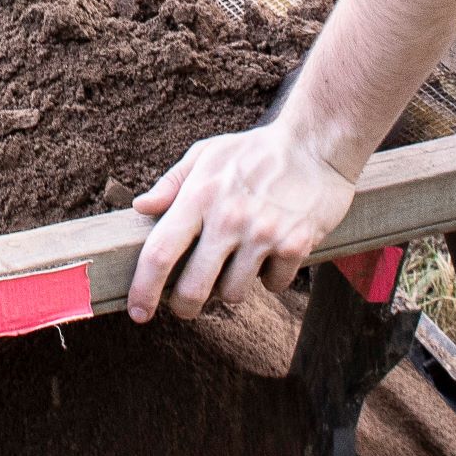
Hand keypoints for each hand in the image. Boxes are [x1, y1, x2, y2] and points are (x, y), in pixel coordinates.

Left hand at [126, 114, 355, 321]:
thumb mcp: (208, 154)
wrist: (317, 144)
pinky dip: (271, 277)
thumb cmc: (256, 151)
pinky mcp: (295, 244)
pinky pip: (274, 284)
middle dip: (185, 306)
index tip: (138, 311)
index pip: (160, 252)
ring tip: (239, 263)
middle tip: (186, 305)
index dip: (143, 289)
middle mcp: (228, 218)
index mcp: (200, 196)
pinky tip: (273, 253)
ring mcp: (263, 233)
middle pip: (193, 288)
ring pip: (233, 294)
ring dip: (232, 288)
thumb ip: (172, 183)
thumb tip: (140, 207)